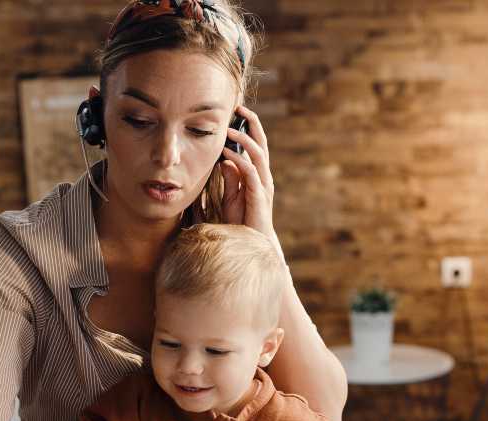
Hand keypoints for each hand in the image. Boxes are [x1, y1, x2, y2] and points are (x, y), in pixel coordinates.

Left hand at [221, 106, 281, 257]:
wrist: (250, 245)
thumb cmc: (241, 223)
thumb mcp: (231, 197)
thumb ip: (230, 179)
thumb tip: (224, 161)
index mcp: (258, 175)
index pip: (256, 145)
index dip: (249, 128)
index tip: (237, 112)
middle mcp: (263, 177)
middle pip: (261, 144)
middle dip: (252, 125)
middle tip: (240, 108)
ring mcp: (263, 186)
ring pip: (257, 155)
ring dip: (243, 140)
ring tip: (228, 129)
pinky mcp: (258, 196)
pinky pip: (250, 173)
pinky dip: (239, 161)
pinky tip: (226, 154)